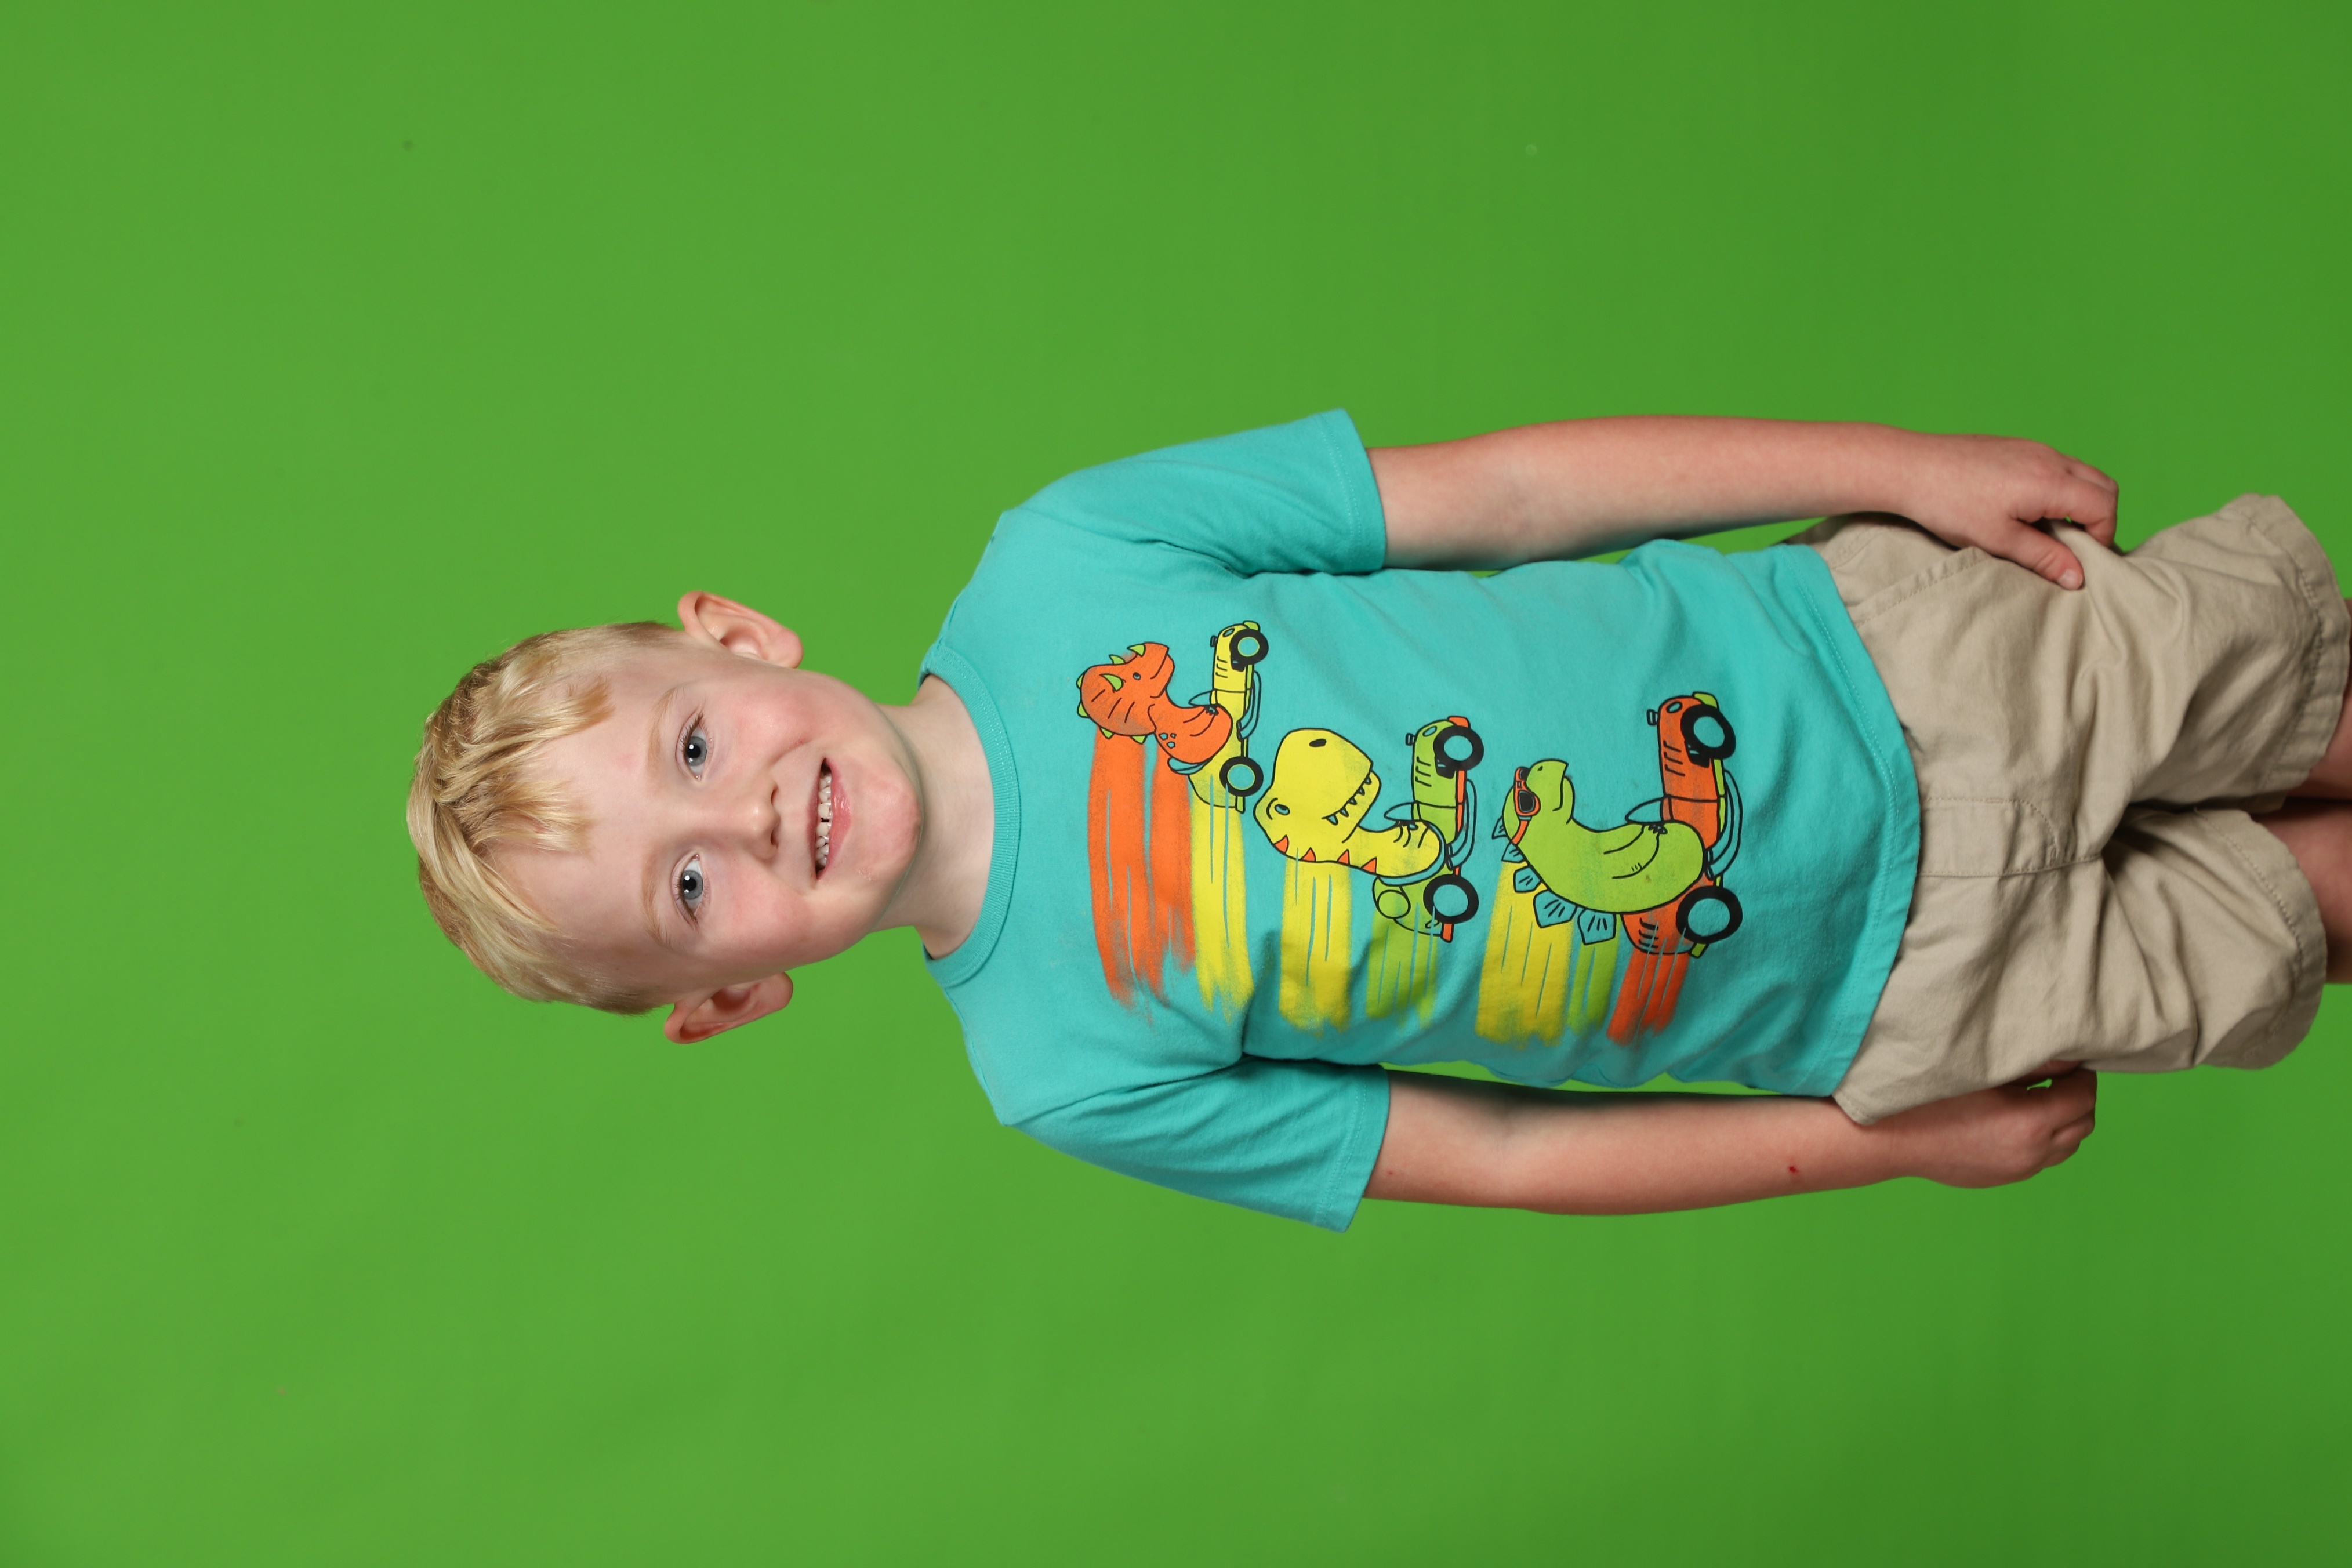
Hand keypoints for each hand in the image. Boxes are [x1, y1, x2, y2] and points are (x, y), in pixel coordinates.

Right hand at [1874, 1066, 2098, 1187]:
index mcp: (2030, 1122)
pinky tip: (2017, 1121)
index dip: (2082, 1075)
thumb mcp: (1985, 1072)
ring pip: (2069, 1146)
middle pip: (2084, 1124)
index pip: (2084, 1096)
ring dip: (2064, 1122)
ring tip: (2040, 1099)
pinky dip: (2045, 1140)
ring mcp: (2020, 1170)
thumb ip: (2034, 1065)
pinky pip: (2044, 1159)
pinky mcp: (2005, 1178)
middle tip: (2059, 1078)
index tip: (2069, 1062)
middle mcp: (2033, 1152)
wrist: (1891, 1140)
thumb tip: (2069, 1058)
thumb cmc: (1930, 1098)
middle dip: (2078, 1098)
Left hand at [1887, 432, 2119, 589]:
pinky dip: (2059, 488)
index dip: (2103, 535)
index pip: (2104, 505)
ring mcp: (2034, 447)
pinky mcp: (2017, 445)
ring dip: (2079, 502)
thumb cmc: (1949, 504)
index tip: (2081, 558)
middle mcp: (2050, 457)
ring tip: (2049, 530)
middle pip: (2103, 485)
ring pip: (2082, 473)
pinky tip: (2028, 509)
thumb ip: (2043, 557)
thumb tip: (2077, 577)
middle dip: (2099, 517)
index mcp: (2051, 480)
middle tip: (2073, 546)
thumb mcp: (1998, 539)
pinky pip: (2057, 465)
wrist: (1909, 467)